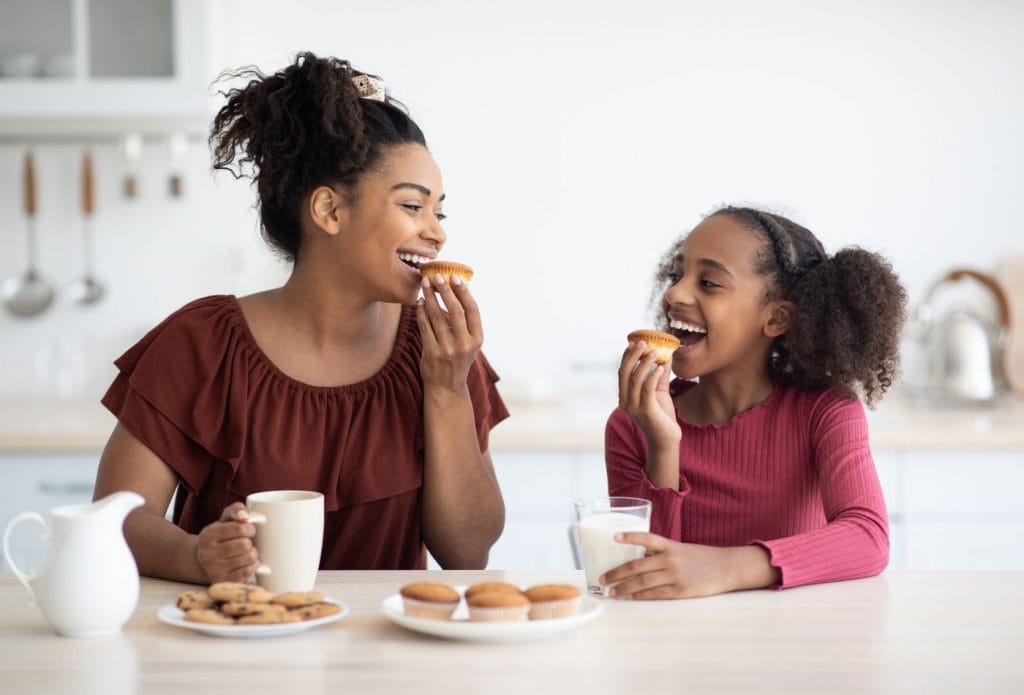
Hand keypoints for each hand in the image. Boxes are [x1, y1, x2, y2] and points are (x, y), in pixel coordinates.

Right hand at [195, 502, 259, 582]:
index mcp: (207, 535)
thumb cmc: (220, 536)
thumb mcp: (225, 519)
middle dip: (250, 542)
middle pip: (245, 545)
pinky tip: (247, 563)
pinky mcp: (222, 582)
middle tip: (247, 542)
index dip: (250, 528)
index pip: (239, 528)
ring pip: (249, 558)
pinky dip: (253, 566)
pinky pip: (248, 572)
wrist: (202, 561)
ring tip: (246, 553)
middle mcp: (207, 554)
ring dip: (253, 554)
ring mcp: (213, 570)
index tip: (249, 530)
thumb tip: (245, 516)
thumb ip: (236, 510)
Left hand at [417, 273, 482, 391]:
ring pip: (437, 316)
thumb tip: (455, 293)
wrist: (447, 387)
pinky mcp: (432, 352)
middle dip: (444, 290)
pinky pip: (424, 326)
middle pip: (455, 310)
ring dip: (430, 297)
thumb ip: (466, 323)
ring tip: (425, 285)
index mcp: (477, 339)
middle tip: (436, 276)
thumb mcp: (469, 344)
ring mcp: (448, 349)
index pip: (472, 310)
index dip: (464, 292)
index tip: (454, 278)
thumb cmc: (458, 359)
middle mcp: (464, 344)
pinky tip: (420, 303)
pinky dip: (421, 312)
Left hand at [599, 533, 777, 599]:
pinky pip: (656, 594)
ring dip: (625, 588)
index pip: (647, 538)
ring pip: (643, 582)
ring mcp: (676, 575)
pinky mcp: (682, 591)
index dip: (630, 537)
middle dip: (617, 573)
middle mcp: (671, 559)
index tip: (614, 537)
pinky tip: (631, 598)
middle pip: (637, 565)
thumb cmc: (704, 558)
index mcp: (671, 546)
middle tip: (602, 579)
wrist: (728, 567)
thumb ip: (663, 553)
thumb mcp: (683, 550)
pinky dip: (641, 597)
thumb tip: (640, 558)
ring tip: (612, 592)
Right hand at [618, 342, 680, 446]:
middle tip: (643, 342)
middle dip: (633, 355)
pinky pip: (647, 389)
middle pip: (624, 373)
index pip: (622, 372)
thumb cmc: (662, 416)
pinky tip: (661, 368)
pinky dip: (653, 376)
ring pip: (635, 379)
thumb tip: (667, 355)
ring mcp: (634, 407)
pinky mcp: (646, 411)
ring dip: (645, 363)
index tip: (635, 342)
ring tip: (656, 352)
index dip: (627, 356)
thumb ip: (660, 374)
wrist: (667, 439)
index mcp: (625, 395)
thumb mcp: (660, 391)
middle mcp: (625, 401)